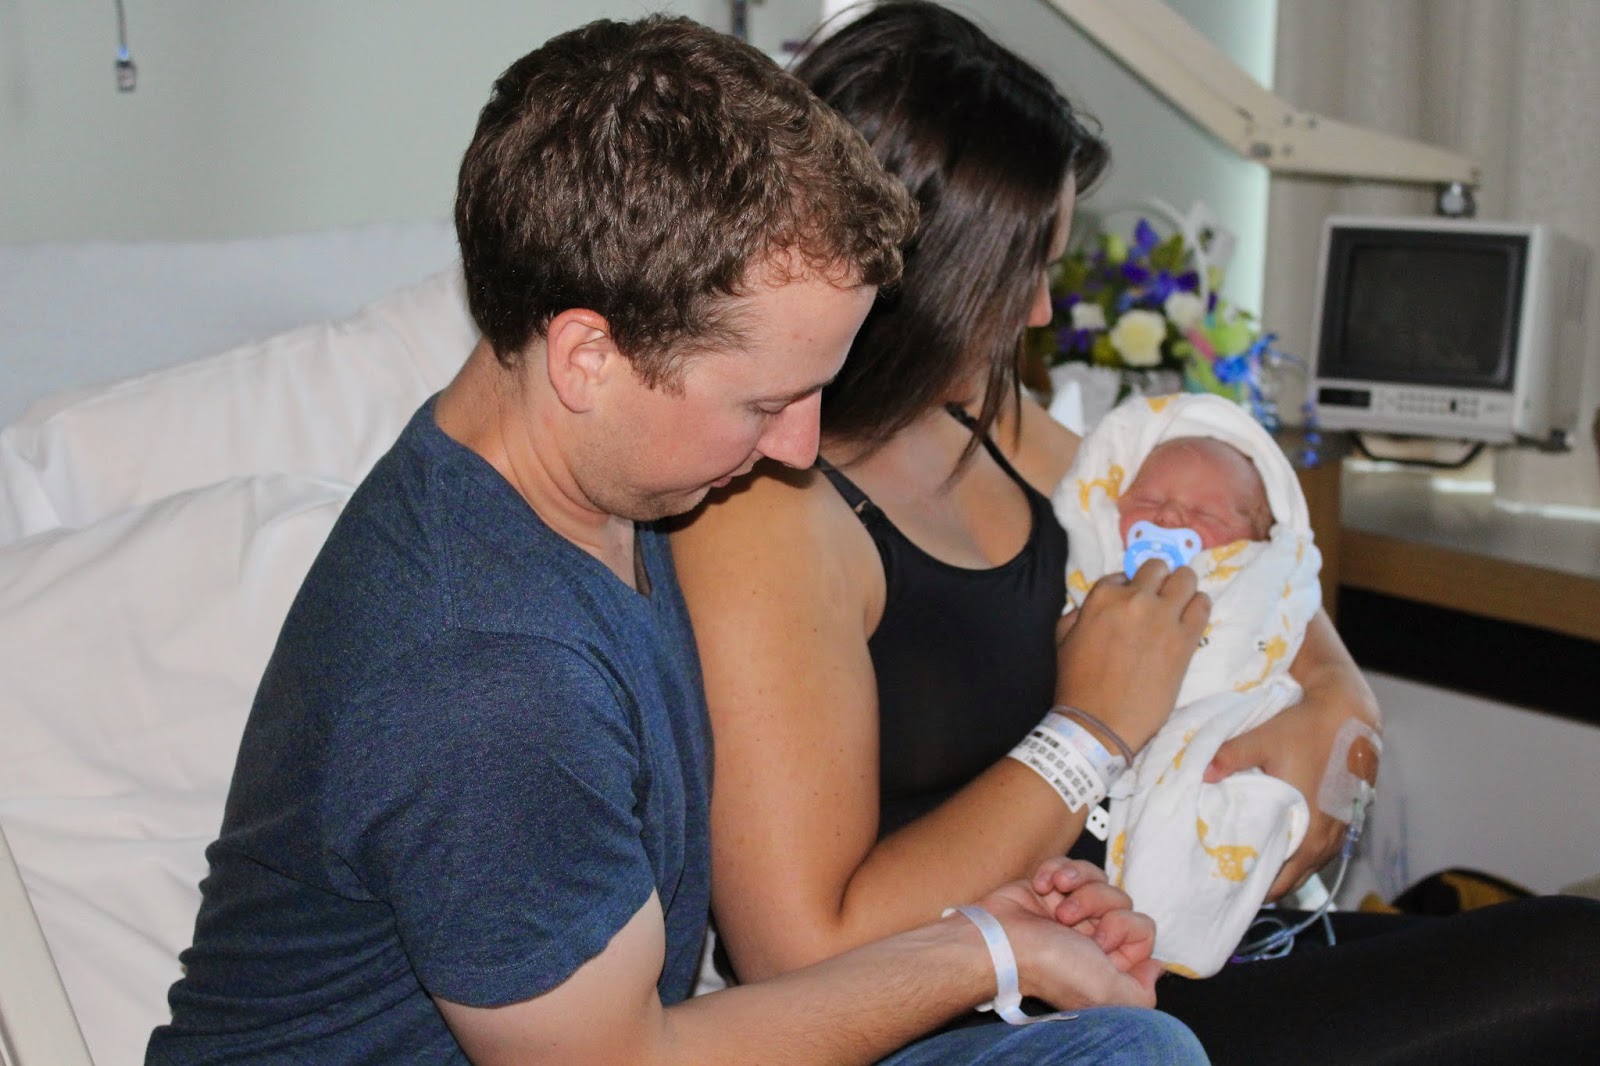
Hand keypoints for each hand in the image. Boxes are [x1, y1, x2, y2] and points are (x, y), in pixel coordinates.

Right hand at [976, 860, 1162, 1009]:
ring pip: (1098, 878)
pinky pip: (1070, 864)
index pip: (1142, 929)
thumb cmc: (1049, 966)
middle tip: (1068, 921)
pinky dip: (1056, 871)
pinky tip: (1042, 886)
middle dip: (1097, 904)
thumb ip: (1142, 991)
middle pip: (1121, 900)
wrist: (997, 941)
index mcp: (1109, 961)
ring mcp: (1071, 909)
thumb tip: (1157, 967)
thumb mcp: (1106, 992)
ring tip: (1055, 902)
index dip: (1124, 929)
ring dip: (1077, 886)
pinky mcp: (1050, 888)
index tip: (1099, 943)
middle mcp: (1092, 936)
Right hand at [1054, 561, 1209, 751]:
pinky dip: (1198, 606)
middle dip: (1159, 579)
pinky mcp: (1185, 639)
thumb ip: (1079, 614)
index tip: (1132, 602)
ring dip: (1183, 586)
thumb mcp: (1063, 640)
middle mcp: (1135, 599)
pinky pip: (1202, 606)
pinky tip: (1192, 616)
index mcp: (1102, 597)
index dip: (1129, 587)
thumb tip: (1092, 607)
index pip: (1123, 574)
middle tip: (1159, 596)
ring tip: (1180, 601)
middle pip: (1158, 567)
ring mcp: (1163, 617)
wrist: (1100, 723)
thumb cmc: (1075, 684)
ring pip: (1186, 579)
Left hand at [1204, 698, 1373, 899]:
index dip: (1249, 888)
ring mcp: (1336, 836)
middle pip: (1288, 883)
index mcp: (1306, 833)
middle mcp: (1324, 843)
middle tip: (1229, 878)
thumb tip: (1201, 774)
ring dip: (1279, 871)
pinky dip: (1295, 857)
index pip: (1276, 883)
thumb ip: (1229, 757)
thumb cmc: (1306, 729)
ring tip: (1247, 865)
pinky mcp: (1342, 825)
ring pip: (1303, 870)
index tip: (1223, 886)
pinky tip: (1274, 845)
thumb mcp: (1263, 740)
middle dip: (1260, 884)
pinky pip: (1315, 855)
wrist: (1348, 717)